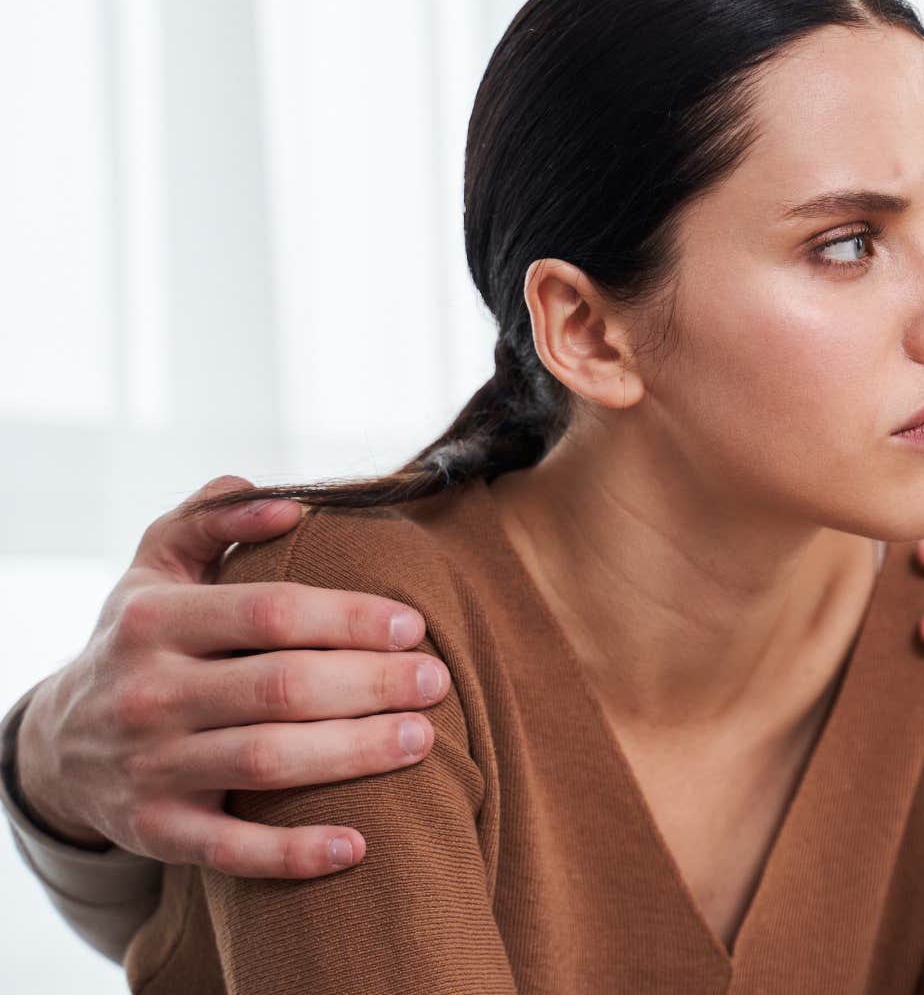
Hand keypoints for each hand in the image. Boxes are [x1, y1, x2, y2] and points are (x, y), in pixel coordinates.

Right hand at [14, 476, 446, 878]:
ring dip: (355, 754)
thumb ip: (215, 518)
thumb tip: (290, 504)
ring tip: (424, 739)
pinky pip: (230, 849)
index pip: (270, 612)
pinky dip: (294, 852)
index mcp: (156, 620)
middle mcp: (148, 693)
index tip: (413, 624)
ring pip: (267, 762)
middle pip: (281, 687)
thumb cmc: (141, 641)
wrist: (55, 744)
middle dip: (371, 684)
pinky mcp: (155, 831)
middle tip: (437, 680)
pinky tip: (358, 846)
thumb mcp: (156, 567)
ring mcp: (149, 766)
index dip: (349, 617)